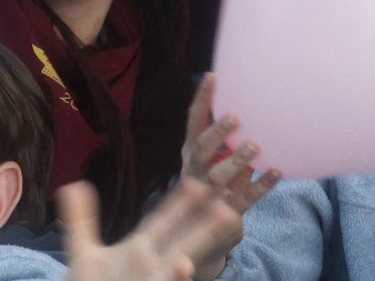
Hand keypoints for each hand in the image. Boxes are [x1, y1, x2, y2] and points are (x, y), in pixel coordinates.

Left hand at [61, 178, 239, 280]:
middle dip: (204, 221)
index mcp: (140, 246)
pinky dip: (176, 275)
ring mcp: (156, 278)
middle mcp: (154, 262)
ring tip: (223, 228)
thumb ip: (81, 220)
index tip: (195, 180)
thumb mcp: (84, 253)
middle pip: (184, 237)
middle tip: (226, 202)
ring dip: (200, 246)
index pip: (163, 219)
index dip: (179, 201)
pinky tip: (183, 267)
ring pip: (183, 260)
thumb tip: (71, 185)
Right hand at [181, 74, 281, 279]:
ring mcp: (210, 194)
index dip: (201, 100)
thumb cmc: (214, 181)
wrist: (202, 234)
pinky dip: (263, 184)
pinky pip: (247, 197)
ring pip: (221, 176)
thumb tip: (253, 94)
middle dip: (218, 133)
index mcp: (192, 154)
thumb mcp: (212, 158)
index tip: (212, 76)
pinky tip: (278, 170)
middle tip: (235, 116)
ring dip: (237, 160)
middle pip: (203, 150)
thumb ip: (223, 135)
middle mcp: (196, 172)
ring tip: (255, 145)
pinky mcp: (229, 212)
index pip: (193, 123)